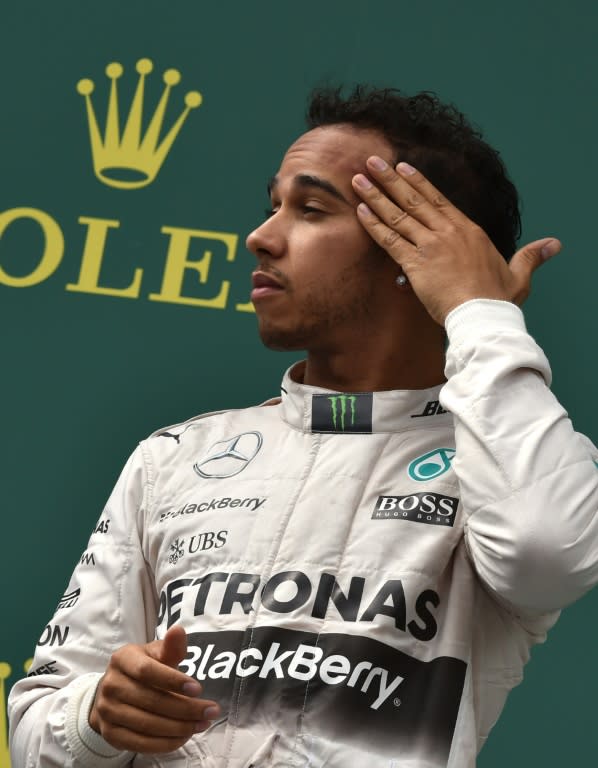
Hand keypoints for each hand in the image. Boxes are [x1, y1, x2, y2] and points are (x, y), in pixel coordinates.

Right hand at [89, 625, 220, 753]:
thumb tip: (179, 630)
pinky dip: (166, 743)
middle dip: (186, 709)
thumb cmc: (143, 669)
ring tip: (202, 724)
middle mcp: (111, 685)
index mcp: (122, 659)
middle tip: (211, 711)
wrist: (115, 691)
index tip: (199, 689)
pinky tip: (184, 737)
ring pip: (147, 725)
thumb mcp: (156, 653)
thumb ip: (170, 647)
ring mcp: (107, 711)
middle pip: (151, 701)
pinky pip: (140, 744)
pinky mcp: (110, 734)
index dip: (173, 681)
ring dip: (179, 728)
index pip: (147, 671)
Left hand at [352, 157, 560, 323]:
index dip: (418, 182)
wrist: (482, 316)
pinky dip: (374, 224)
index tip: (402, 167)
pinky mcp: (415, 263)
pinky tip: (361, 210)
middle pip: (413, 199)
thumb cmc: (498, 300)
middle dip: (390, 179)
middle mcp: (447, 232)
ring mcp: (429, 245)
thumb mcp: (518, 275)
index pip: (438, 199)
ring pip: (398, 214)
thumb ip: (530, 256)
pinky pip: (389, 240)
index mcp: (468, 230)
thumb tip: (553, 245)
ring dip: (376, 195)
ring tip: (359, 179)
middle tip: (372, 162)